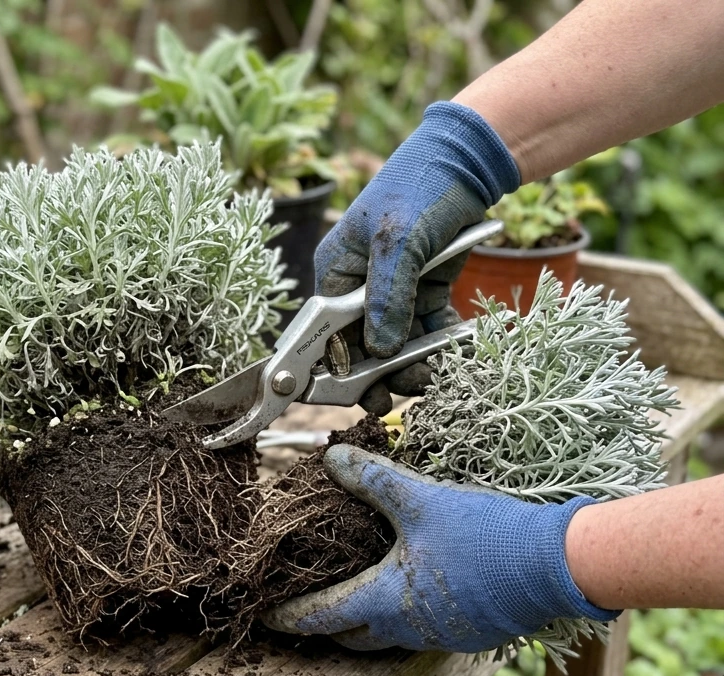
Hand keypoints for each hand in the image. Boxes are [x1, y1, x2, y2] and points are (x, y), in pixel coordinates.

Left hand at [261, 445, 618, 652]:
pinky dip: (403, 617)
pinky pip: (422, 632)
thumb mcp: (421, 500)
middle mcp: (407, 629)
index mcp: (385, 601)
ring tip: (354, 600)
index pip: (321, 616)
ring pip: (388, 637)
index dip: (290, 615)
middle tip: (307, 608)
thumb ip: (372, 480)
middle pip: (352, 636)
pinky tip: (412, 593)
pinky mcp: (470, 634)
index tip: (267, 616)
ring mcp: (441, 637)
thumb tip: (331, 457)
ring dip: (367, 623)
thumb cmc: (485, 536)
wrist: (558, 566)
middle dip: (326, 625)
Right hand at [314, 102, 519, 414]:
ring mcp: (393, 290)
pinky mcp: (426, 290)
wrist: (469, 159)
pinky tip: (452, 355)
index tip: (354, 397)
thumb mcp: (396, 241)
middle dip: (380, 373)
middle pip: (361, 345)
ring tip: (432, 377)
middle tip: (402, 392)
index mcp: (335, 273)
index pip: (325, 333)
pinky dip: (439, 345)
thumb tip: (377, 352)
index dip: (335, 368)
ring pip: (396, 343)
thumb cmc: (419, 188)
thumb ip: (386, 298)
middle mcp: (358, 287)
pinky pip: (427, 329)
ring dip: (412, 364)